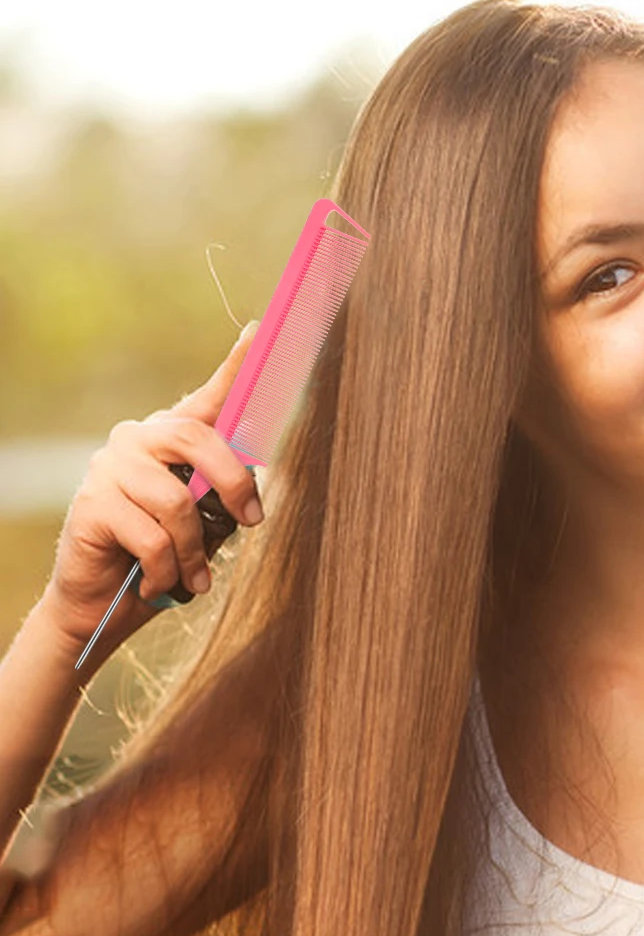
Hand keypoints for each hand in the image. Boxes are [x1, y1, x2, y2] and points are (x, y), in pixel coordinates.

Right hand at [42, 321, 265, 652]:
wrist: (104, 604)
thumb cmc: (164, 557)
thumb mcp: (206, 523)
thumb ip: (222, 496)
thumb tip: (250, 486)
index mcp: (171, 439)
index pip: (207, 397)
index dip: (235, 366)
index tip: (259, 331)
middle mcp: (137, 440)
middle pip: (197, 440)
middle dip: (234, 485)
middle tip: (252, 522)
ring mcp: (109, 468)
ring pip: (177, 503)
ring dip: (195, 551)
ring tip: (194, 577)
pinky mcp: (92, 505)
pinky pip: (152, 538)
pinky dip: (167, 571)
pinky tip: (158, 584)